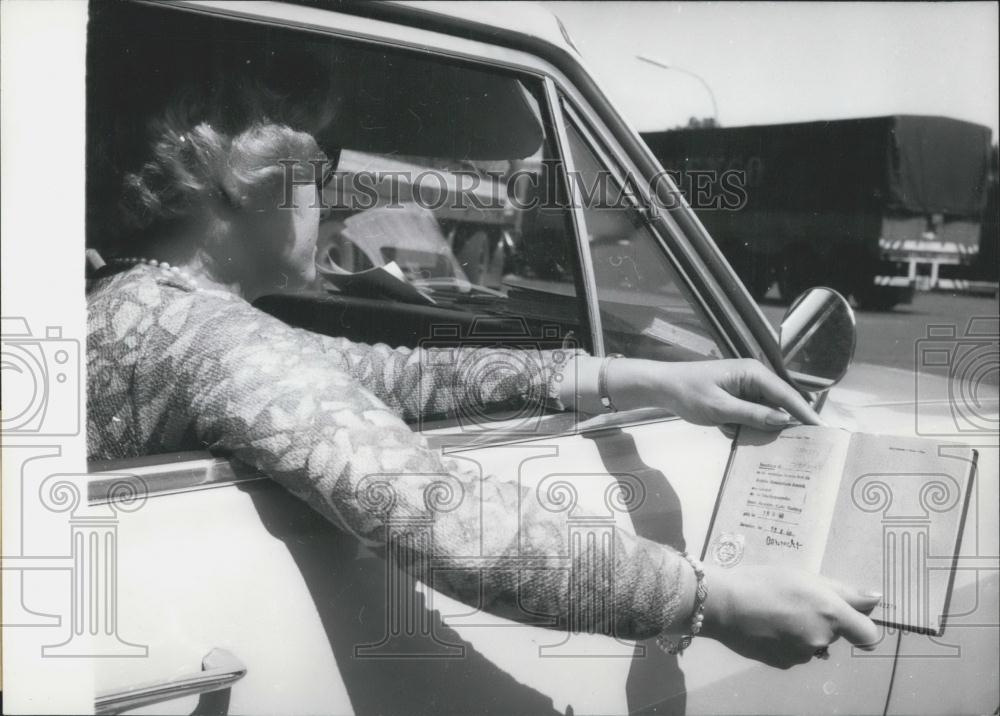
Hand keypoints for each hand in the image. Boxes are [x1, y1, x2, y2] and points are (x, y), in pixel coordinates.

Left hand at [616, 358, 822, 430]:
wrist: (663, 387)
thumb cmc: (689, 393)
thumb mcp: (720, 408)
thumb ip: (753, 415)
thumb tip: (785, 421)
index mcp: (754, 373)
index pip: (787, 395)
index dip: (805, 414)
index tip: (823, 431)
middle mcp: (755, 378)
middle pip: (781, 404)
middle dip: (790, 424)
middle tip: (808, 448)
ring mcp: (746, 389)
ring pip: (767, 413)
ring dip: (768, 429)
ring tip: (785, 451)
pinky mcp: (738, 399)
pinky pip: (753, 416)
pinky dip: (750, 428)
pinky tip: (747, 440)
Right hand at [700, 565, 881, 668]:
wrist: (722, 604)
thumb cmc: (763, 581)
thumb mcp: (804, 576)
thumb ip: (843, 591)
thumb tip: (876, 600)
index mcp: (831, 614)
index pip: (868, 634)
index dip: (862, 625)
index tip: (849, 616)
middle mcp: (822, 639)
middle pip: (835, 634)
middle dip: (822, 621)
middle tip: (794, 602)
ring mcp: (802, 655)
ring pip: (813, 644)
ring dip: (803, 631)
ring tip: (775, 613)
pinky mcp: (783, 664)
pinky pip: (795, 652)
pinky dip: (786, 642)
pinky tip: (767, 627)